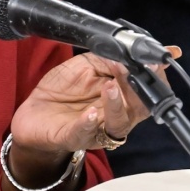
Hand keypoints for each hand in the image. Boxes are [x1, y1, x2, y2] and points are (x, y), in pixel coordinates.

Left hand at [7, 55, 157, 186]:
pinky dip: (89, 123)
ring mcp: (96, 130)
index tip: (156, 61)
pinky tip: (91, 113)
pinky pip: (84, 133)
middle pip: (140, 109)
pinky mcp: (72, 137)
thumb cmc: (64, 89)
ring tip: (111, 87)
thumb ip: (108, 58)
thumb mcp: (87, 65)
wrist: (33, 111)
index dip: (155, 77)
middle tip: (135, 71)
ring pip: (117, 124)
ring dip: (116, 105)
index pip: (148, 91)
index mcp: (122, 98)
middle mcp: (115, 117)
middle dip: (141, 91)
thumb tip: (128, 53)